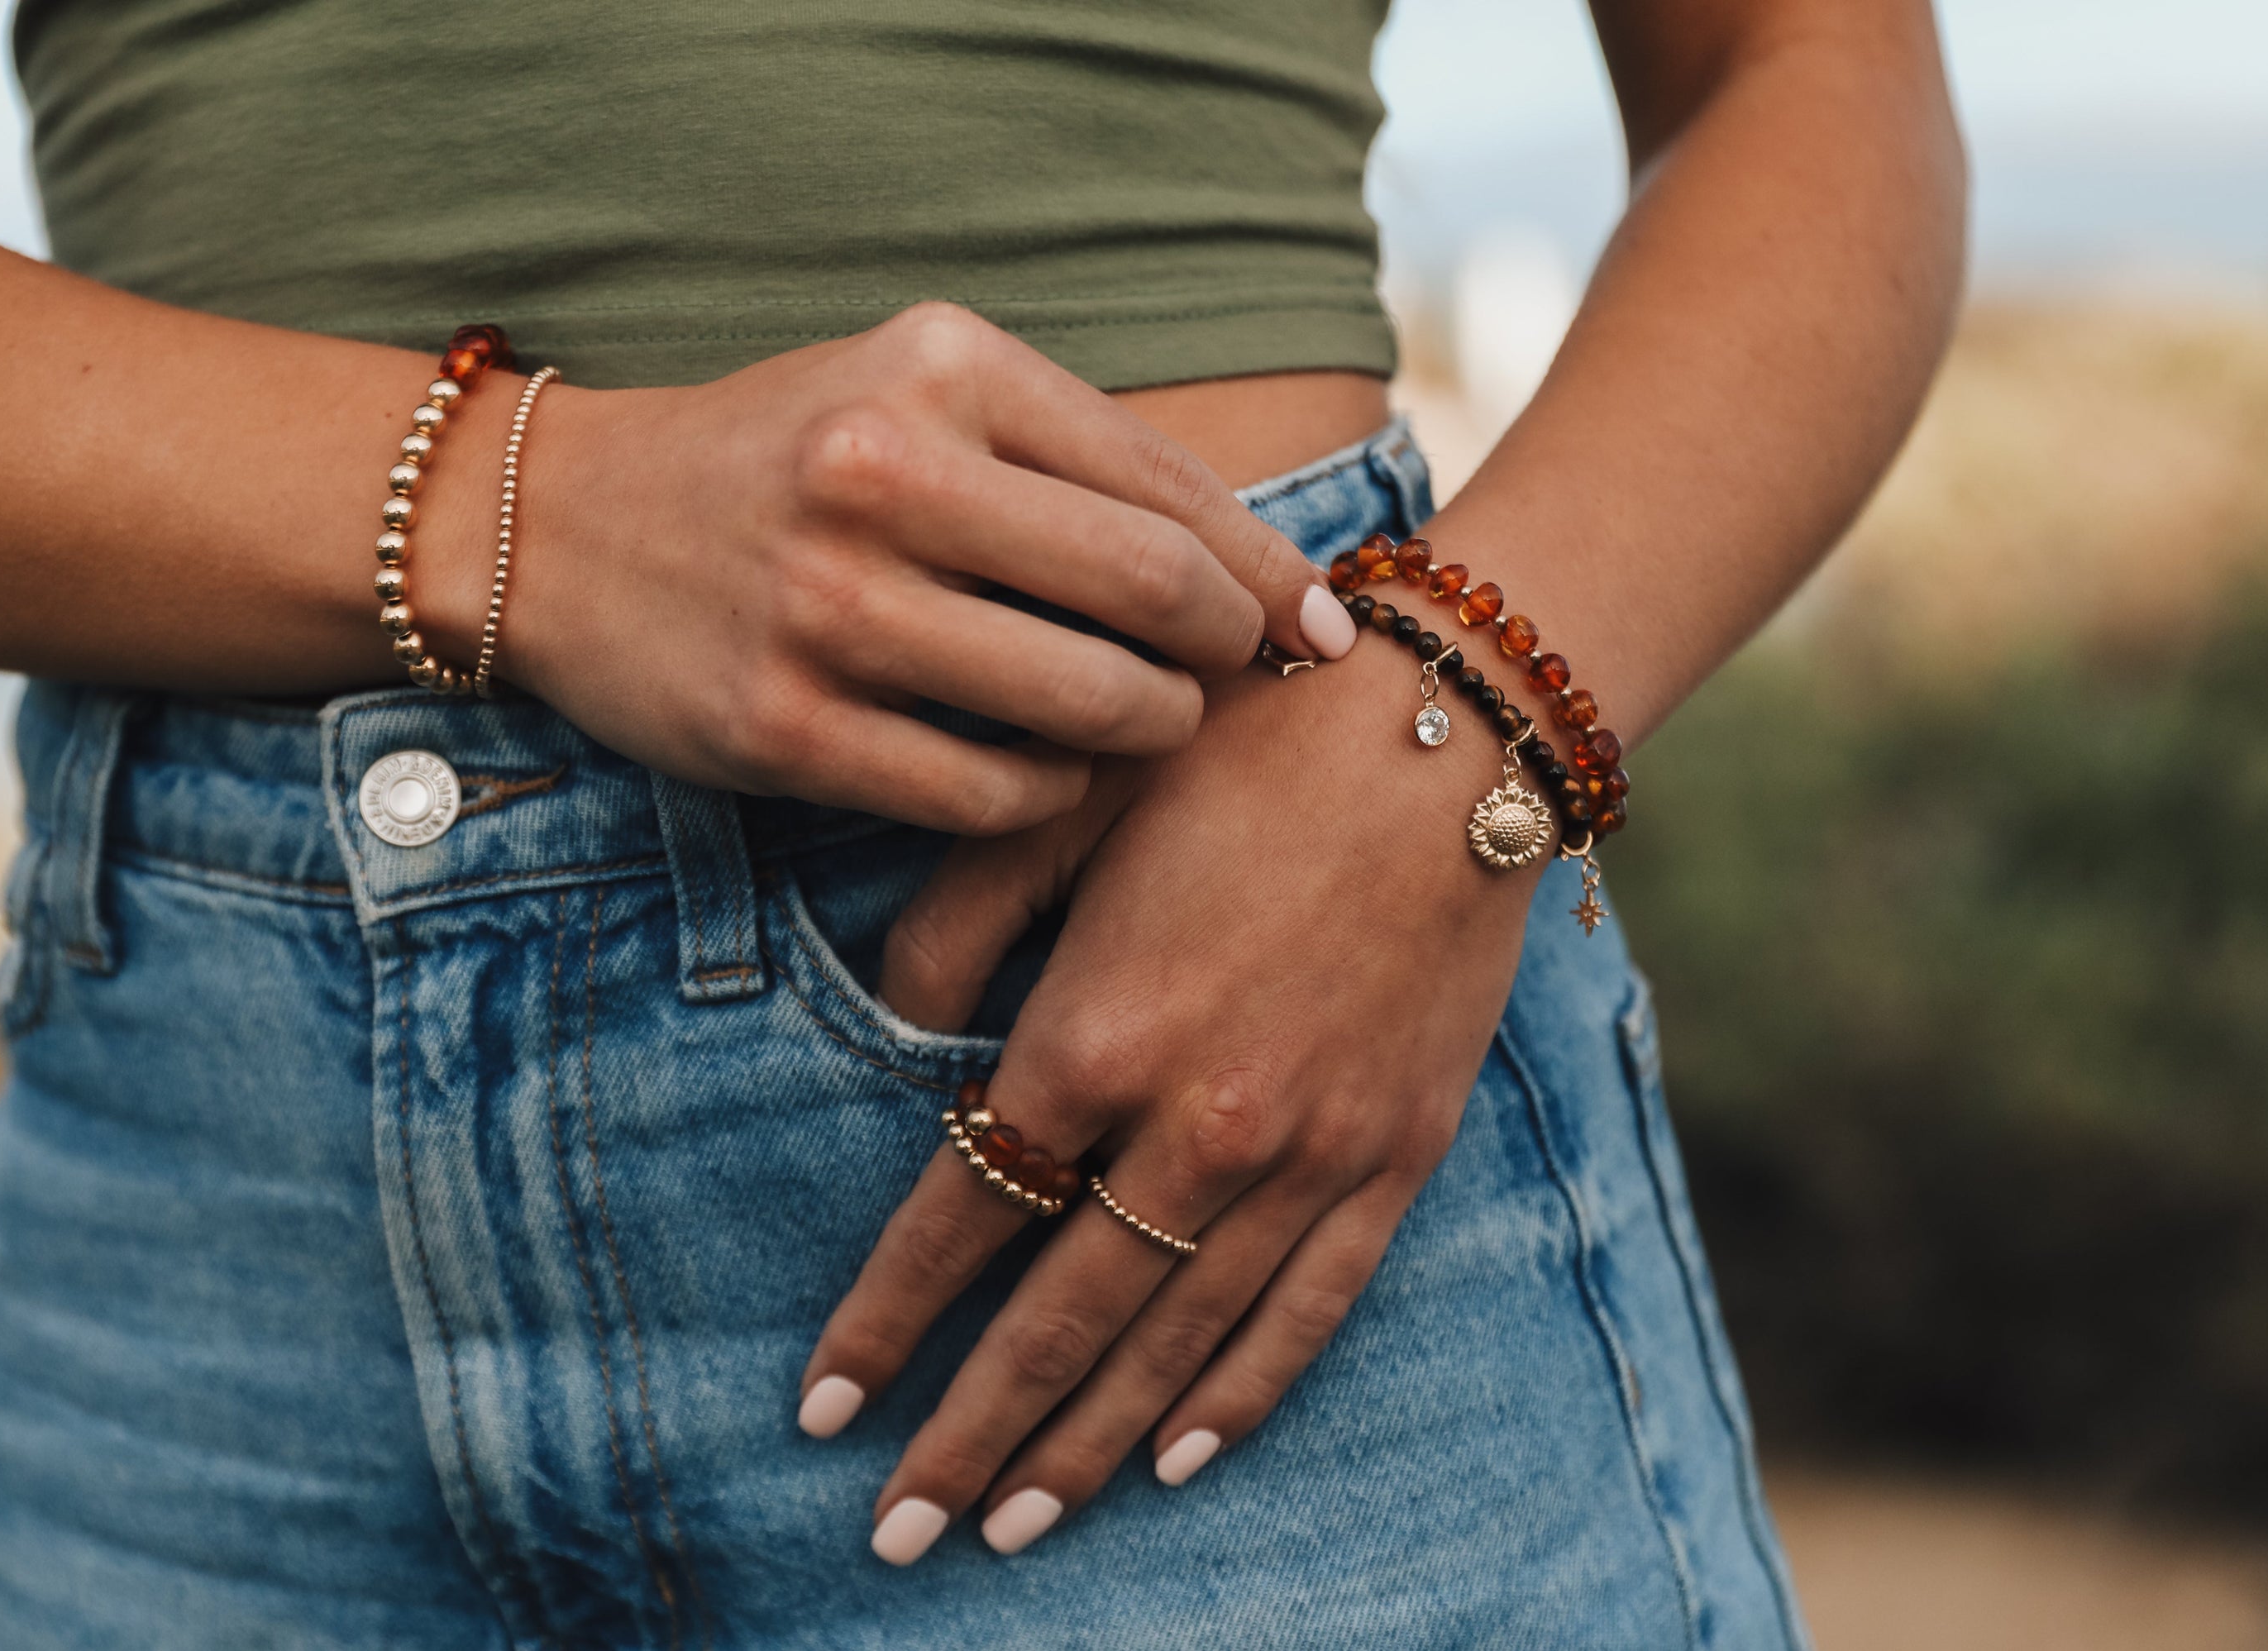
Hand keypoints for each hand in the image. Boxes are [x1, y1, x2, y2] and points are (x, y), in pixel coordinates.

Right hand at [499, 303, 1351, 835]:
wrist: (560, 527)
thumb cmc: (787, 461)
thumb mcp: (918, 395)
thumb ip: (1078, 461)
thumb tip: (1277, 584)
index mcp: (939, 368)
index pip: (1165, 486)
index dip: (1268, 575)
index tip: (1317, 630)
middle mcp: (882, 474)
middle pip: (1150, 592)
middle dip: (1221, 653)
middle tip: (1225, 680)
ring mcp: (826, 607)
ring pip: (1084, 705)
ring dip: (1145, 732)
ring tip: (1137, 724)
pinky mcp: (783, 727)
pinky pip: (988, 793)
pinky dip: (1044, 794)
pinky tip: (1038, 770)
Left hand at [794, 655, 1547, 1560]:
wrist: (1449, 724)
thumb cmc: (1234, 741)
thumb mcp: (1062, 805)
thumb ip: (951, 927)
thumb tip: (887, 1030)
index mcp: (1095, 1036)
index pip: (958, 1222)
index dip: (879, 1325)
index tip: (818, 1410)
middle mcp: (1197, 1125)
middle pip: (1056, 1322)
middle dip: (966, 1438)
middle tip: (892, 1534)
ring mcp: (1306, 1156)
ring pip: (1175, 1345)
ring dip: (1086, 1448)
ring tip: (1012, 1528)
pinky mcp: (1393, 1156)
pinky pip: (1307, 1313)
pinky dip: (1239, 1397)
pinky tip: (1177, 1460)